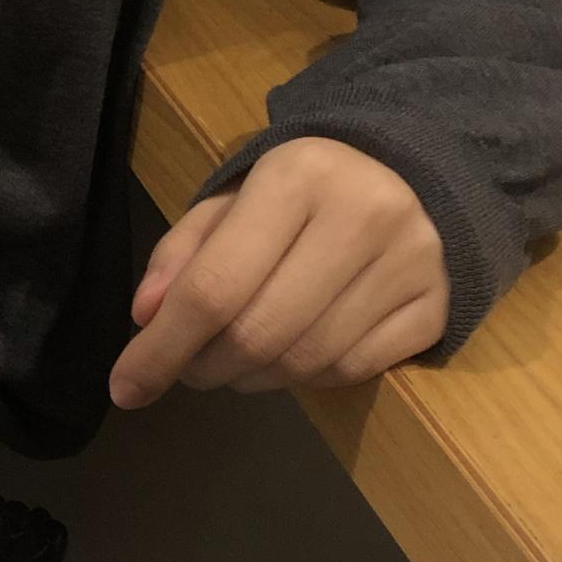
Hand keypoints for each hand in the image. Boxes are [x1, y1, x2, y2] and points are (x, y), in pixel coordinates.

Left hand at [109, 137, 449, 407]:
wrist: (416, 173)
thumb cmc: (306, 188)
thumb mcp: (236, 198)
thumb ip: (184, 252)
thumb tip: (147, 318)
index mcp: (297, 178)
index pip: (215, 286)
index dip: (163, 348)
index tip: (126, 388)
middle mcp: (361, 217)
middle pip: (258, 333)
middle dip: (204, 367)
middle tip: (187, 369)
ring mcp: (409, 264)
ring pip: (304, 361)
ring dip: (251, 379)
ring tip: (235, 363)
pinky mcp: (435, 306)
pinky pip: (351, 371)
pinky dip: (305, 380)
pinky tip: (291, 357)